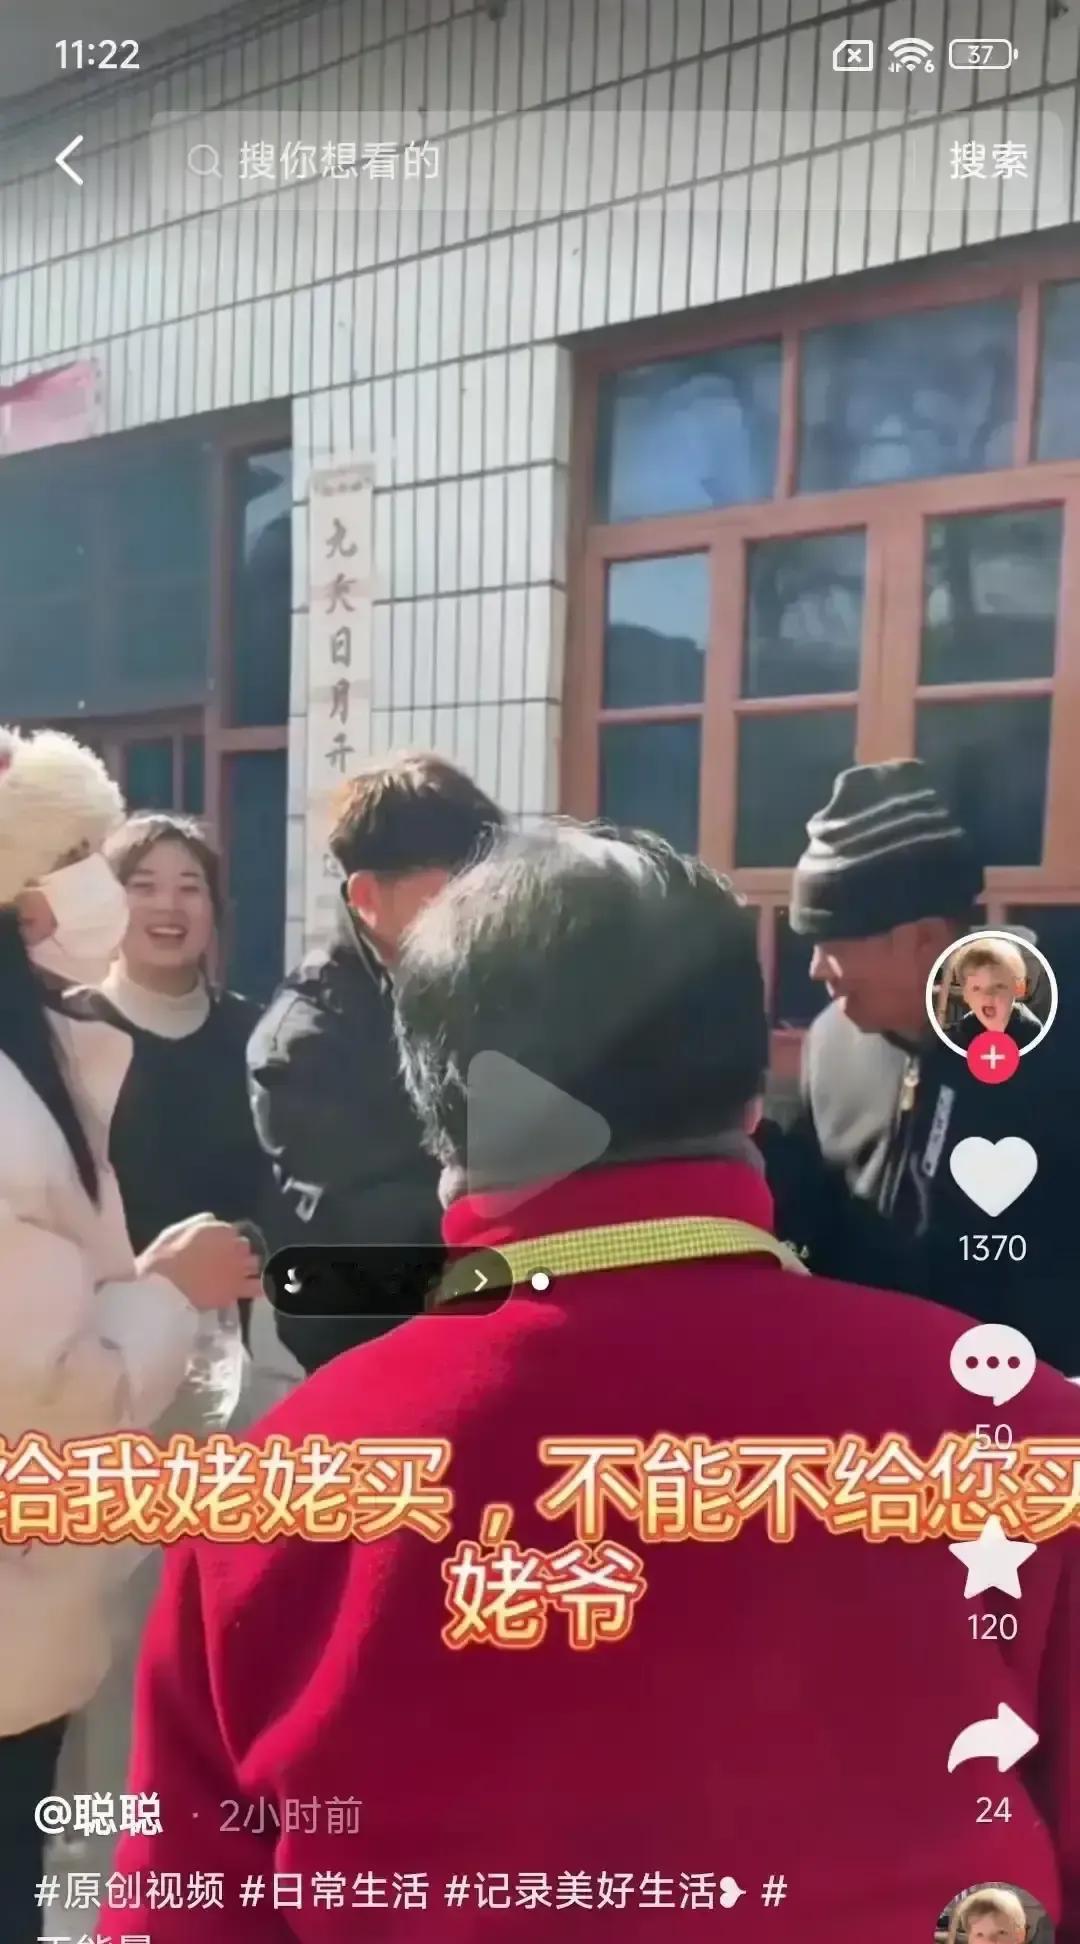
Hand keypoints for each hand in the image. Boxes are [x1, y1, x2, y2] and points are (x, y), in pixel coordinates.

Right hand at [138, 1214, 261, 1311]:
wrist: (163, 1284)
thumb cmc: (164, 1255)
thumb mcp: (179, 1230)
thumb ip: (200, 1223)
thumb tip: (212, 1218)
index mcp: (222, 1230)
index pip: (234, 1232)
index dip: (227, 1241)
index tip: (220, 1248)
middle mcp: (235, 1246)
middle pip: (246, 1247)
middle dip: (239, 1253)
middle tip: (229, 1262)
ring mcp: (238, 1268)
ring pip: (255, 1264)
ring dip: (250, 1268)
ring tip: (243, 1274)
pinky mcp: (236, 1289)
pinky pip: (257, 1287)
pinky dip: (262, 1287)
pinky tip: (264, 1289)